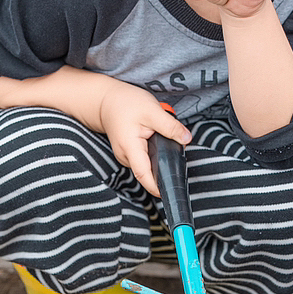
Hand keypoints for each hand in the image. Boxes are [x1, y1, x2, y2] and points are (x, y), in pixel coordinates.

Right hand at [96, 80, 190, 196]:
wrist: (106, 101)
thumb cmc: (125, 103)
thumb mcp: (151, 110)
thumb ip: (170, 126)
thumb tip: (187, 139)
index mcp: (130, 148)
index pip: (144, 175)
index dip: (157, 187)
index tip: (170, 193)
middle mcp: (125, 156)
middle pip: (149, 171)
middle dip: (164, 164)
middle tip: (175, 147)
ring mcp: (126, 156)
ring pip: (148, 164)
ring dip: (159, 155)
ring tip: (159, 135)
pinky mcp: (128, 153)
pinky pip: (144, 158)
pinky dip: (153, 151)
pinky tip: (153, 137)